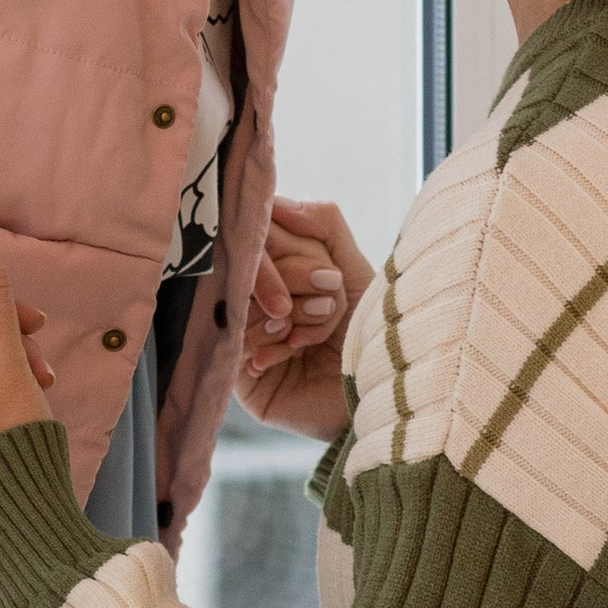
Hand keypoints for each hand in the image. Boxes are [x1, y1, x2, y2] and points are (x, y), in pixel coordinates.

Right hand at [238, 195, 374, 440]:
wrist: (378, 403)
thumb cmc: (369, 338)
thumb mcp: (355, 271)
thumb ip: (323, 224)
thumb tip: (275, 204)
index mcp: (280, 267)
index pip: (266, 231)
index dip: (294, 249)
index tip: (329, 276)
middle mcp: (254, 293)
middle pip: (255, 256)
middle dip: (302, 279)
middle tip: (329, 309)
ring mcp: (239, 327)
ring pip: (246, 293)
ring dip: (293, 315)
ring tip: (312, 340)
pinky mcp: (230, 366)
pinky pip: (233, 332)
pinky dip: (271, 341)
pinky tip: (291, 354)